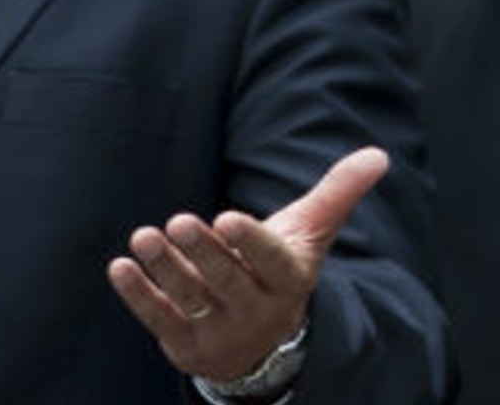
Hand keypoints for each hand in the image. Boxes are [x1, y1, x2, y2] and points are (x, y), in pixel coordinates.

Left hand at [108, 146, 389, 381]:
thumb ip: (338, 193)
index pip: (270, 262)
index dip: (250, 243)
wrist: (264, 341)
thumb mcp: (311, 233)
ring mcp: (220, 331)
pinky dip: (139, 295)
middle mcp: (257, 311)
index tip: (228, 217)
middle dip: (203, 251)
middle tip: (179, 221)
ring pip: (190, 297)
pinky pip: (160, 319)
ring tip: (144, 237)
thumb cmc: (283, 268)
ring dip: (165, 268)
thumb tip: (379, 154)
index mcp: (289, 281)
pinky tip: (120, 267)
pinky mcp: (186, 344)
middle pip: (226, 280)